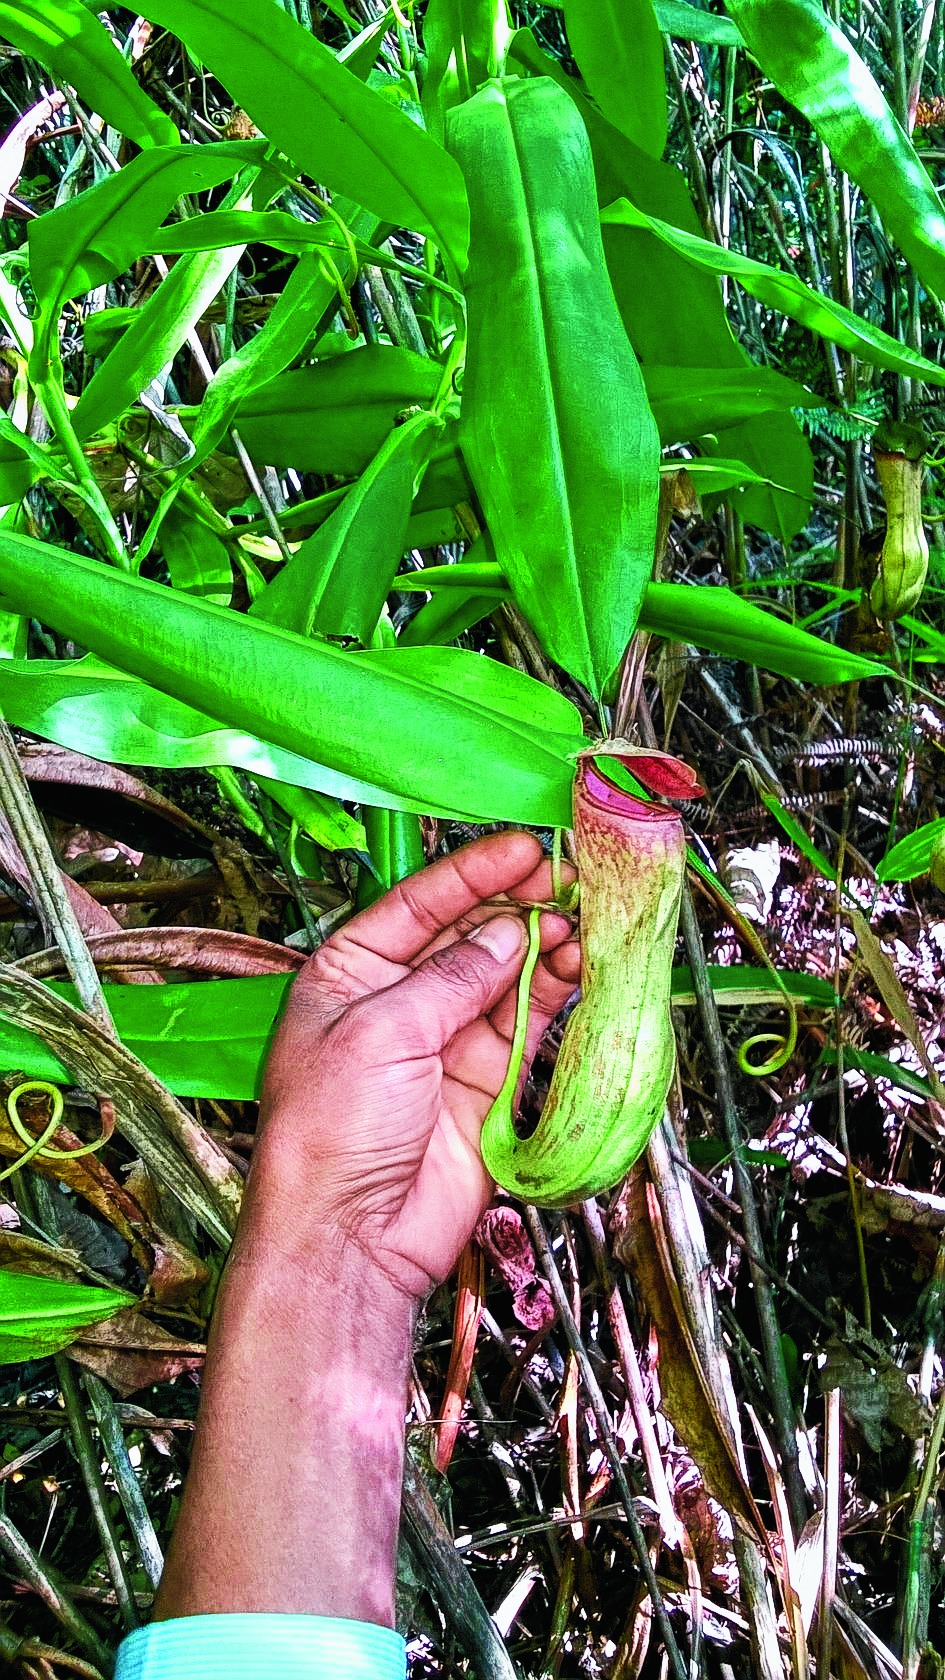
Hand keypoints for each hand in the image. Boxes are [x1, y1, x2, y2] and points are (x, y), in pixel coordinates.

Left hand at [252, 832, 578, 1299]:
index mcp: (350, 973)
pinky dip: (558, 995)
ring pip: (507, 976)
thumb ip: (452, 977)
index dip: (472, 874)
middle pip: (469, 935)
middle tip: (569, 881)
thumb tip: (510, 935)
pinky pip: (529, 1025)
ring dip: (546, 948)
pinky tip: (583, 967)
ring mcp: (446, 1042)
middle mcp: (399, 1001)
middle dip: (518, 907)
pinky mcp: (487, 1083)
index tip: (523, 849)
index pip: (418, 904)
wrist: (352, 1236)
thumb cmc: (332, 1130)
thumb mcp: (381, 1031)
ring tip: (583, 924)